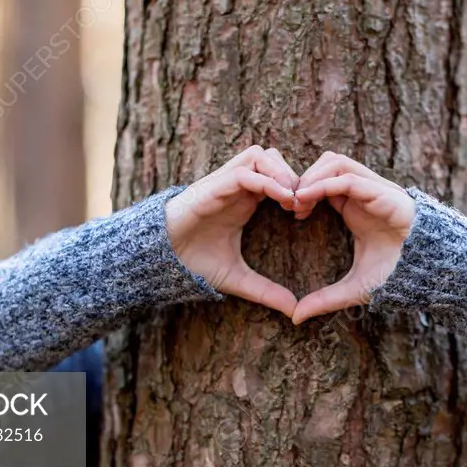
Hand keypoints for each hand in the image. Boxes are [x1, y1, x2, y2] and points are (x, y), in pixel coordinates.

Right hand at [165, 146, 298, 315]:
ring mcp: (224, 184)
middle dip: (293, 176)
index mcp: (245, 200)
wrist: (160, 260)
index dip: (296, 188)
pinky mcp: (213, 187)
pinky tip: (282, 200)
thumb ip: (265, 290)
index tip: (305, 213)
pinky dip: (266, 181)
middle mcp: (236, 187)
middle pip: (272, 158)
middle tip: (303, 205)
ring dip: (281, 172)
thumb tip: (294, 310)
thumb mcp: (237, 278)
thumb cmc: (194, 262)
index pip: (276, 175)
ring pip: (260, 156)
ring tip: (292, 199)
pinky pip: (244, 172)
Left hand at [290, 152, 415, 323]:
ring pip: (336, 162)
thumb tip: (296, 317)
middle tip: (288, 202)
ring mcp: (374, 190)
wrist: (428, 272)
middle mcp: (364, 193)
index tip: (290, 211)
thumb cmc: (397, 274)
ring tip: (297, 199)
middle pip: (327, 163)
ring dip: (312, 176)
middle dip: (304, 177)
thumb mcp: (354, 288)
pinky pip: (348, 178)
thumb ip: (325, 298)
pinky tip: (307, 198)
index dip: (304, 190)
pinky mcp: (383, 193)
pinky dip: (324, 184)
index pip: (325, 180)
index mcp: (356, 206)